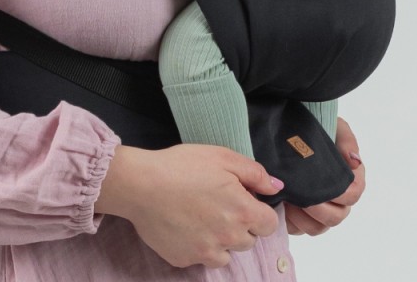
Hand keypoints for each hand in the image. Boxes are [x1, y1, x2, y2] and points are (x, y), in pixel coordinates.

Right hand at [95, 144, 283, 268]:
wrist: (141, 184)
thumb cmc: (180, 166)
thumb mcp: (221, 157)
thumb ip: (254, 173)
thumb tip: (276, 186)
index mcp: (242, 211)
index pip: (269, 224)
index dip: (259, 211)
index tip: (244, 200)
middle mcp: (229, 238)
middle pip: (248, 239)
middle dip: (239, 224)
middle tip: (217, 203)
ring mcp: (207, 252)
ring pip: (227, 253)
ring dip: (221, 239)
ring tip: (200, 215)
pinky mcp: (186, 260)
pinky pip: (201, 257)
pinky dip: (198, 245)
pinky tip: (184, 225)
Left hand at [284, 117, 365, 235]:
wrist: (288, 129)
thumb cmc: (316, 127)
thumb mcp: (334, 126)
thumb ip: (347, 140)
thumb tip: (355, 162)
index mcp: (350, 178)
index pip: (353, 193)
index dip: (342, 193)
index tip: (326, 185)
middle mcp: (337, 198)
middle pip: (336, 216)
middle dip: (319, 208)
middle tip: (301, 196)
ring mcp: (319, 209)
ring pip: (318, 227)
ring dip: (304, 217)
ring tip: (289, 200)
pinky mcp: (300, 216)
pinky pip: (299, 229)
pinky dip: (291, 221)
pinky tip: (281, 205)